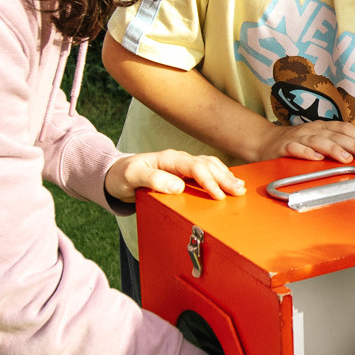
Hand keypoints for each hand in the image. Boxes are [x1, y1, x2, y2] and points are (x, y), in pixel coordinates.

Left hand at [104, 149, 242, 204]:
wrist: (115, 175)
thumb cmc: (122, 176)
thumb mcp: (133, 177)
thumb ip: (154, 180)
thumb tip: (178, 186)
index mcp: (169, 159)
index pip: (195, 167)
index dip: (208, 181)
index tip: (218, 195)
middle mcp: (178, 160)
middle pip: (207, 166)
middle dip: (224, 178)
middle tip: (238, 191)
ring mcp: (182, 165)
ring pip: (210, 166)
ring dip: (225, 176)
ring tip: (239, 187)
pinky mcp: (182, 173)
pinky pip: (206, 170)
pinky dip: (220, 175)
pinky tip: (228, 181)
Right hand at [246, 119, 354, 165]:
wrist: (263, 141)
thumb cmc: (295, 143)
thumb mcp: (317, 139)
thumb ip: (336, 144)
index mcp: (322, 127)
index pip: (344, 128)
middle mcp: (312, 130)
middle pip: (335, 135)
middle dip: (353, 144)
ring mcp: (298, 138)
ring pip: (318, 141)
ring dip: (333, 149)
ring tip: (346, 158)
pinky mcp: (283, 148)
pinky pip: (295, 149)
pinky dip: (306, 153)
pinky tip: (315, 158)